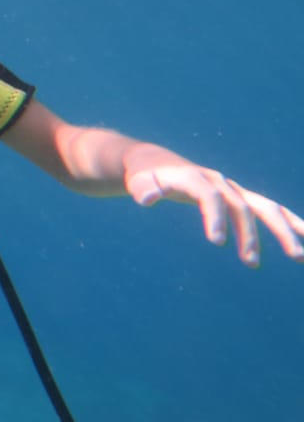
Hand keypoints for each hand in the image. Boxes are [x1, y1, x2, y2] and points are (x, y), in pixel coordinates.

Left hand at [128, 164, 303, 266]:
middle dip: (250, 234)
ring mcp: (233, 189)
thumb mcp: (139, 182)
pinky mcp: (241, 198)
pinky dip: (292, 222)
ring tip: (299, 256)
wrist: (156, 163)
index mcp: (194, 177)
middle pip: (242, 206)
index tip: (216, 242)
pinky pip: (270, 210)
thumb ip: (143, 189)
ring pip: (266, 208)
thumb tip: (147, 199)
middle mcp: (219, 181)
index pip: (209, 196)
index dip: (214, 217)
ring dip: (283, 231)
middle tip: (251, 263)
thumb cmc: (145, 177)